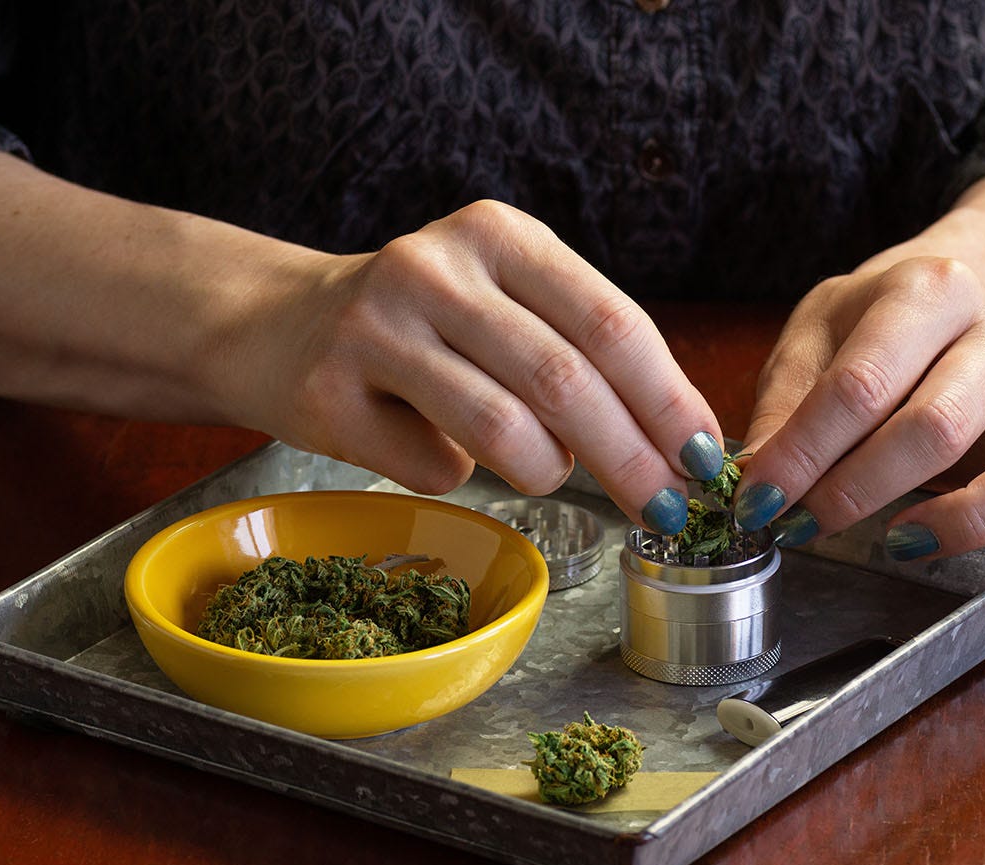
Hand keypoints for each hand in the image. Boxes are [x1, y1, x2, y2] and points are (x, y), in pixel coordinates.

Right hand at [241, 199, 724, 531]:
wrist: (278, 326)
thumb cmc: (423, 324)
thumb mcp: (502, 299)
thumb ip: (581, 349)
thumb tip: (682, 445)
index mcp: (498, 233)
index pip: (610, 322)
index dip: (669, 400)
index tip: (706, 459)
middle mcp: (434, 268)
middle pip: (565, 382)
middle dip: (631, 459)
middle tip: (667, 510)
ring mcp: (375, 329)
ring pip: (503, 432)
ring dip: (545, 471)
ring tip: (540, 468)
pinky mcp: (330, 395)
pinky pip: (435, 469)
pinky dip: (458, 478)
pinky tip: (434, 448)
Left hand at [732, 256, 984, 566]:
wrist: (953, 296)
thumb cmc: (872, 326)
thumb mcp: (815, 335)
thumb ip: (788, 401)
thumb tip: (760, 479)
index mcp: (931, 291)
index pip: (862, 383)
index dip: (801, 453)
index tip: (757, 500)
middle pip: (939, 426)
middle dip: (859, 489)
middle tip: (805, 523)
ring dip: (966, 518)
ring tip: (901, 542)